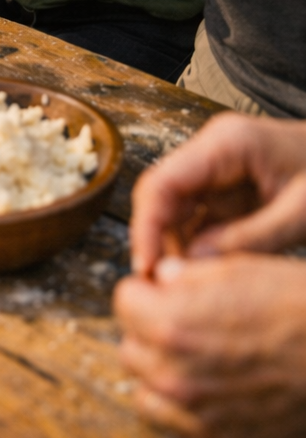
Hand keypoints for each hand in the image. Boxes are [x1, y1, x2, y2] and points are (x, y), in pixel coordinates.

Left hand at [114, 253, 305, 437]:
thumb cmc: (303, 312)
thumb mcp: (240, 269)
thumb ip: (186, 275)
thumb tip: (160, 277)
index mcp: (171, 327)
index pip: (124, 301)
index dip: (147, 292)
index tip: (164, 292)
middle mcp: (175, 379)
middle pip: (130, 347)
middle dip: (151, 332)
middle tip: (185, 323)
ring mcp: (197, 421)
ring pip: (146, 395)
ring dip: (161, 376)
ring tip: (197, 361)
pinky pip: (178, 433)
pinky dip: (187, 415)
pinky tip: (215, 394)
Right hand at [129, 113, 305, 275]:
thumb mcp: (302, 213)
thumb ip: (250, 239)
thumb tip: (192, 266)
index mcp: (226, 145)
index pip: (162, 183)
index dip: (146, 227)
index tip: (146, 269)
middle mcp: (212, 154)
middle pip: (162, 198)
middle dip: (157, 243)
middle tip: (163, 290)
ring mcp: (218, 173)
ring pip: (175, 213)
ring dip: (177, 251)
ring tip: (188, 292)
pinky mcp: (228, 194)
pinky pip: (199, 223)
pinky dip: (198, 252)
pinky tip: (207, 280)